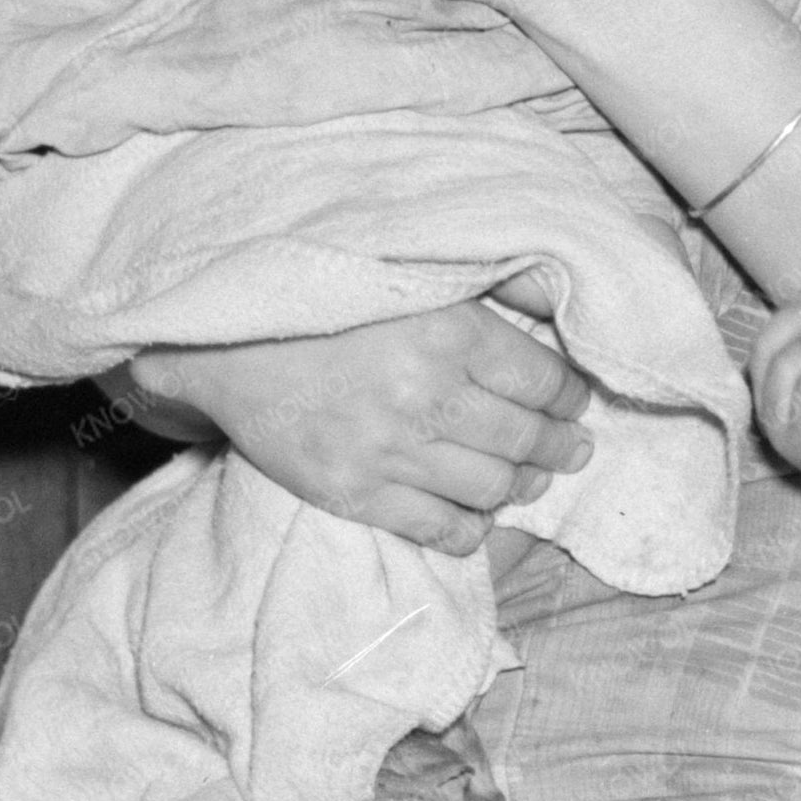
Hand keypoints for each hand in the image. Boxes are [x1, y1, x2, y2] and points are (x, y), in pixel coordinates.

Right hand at [129, 298, 593, 557]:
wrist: (226, 342)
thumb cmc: (326, 301)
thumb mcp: (414, 272)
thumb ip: (491, 287)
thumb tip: (558, 302)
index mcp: (451, 331)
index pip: (545, 381)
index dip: (570, 398)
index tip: (574, 403)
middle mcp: (429, 395)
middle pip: (528, 440)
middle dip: (561, 447)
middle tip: (572, 448)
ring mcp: (392, 451)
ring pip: (493, 488)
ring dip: (523, 487)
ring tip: (530, 479)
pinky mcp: (356, 493)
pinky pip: (440, 528)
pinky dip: (471, 528)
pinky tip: (479, 515)